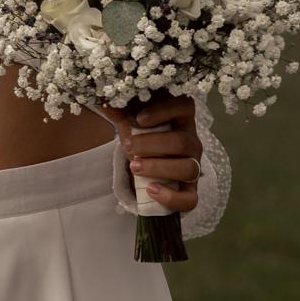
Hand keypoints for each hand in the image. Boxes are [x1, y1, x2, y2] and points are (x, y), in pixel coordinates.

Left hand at [101, 95, 203, 216]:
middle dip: (152, 145)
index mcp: (181, 118)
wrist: (143, 164)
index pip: (184, 107)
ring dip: (159, 168)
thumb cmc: (141, 137)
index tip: (139, 119)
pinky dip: (171, 197)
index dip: (164, 112)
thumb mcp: (129, 121)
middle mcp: (192, 141)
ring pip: (188, 168)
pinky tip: (150, 190)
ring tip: (134, 167)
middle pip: (183, 142)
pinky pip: (190, 199)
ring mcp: (194, 166)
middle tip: (127, 146)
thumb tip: (105, 101)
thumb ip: (120, 110)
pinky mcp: (190, 190)